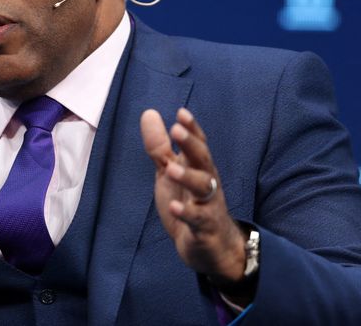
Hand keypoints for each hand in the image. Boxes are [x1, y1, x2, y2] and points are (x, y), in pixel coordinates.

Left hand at [140, 108, 246, 286]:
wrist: (211, 247)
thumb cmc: (190, 202)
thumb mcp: (170, 171)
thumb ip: (160, 145)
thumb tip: (149, 113)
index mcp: (198, 167)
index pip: (198, 144)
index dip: (192, 129)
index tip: (181, 112)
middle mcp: (207, 182)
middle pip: (202, 159)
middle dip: (191, 144)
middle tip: (177, 130)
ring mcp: (208, 205)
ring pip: (203, 188)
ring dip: (188, 177)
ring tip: (170, 169)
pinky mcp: (205, 228)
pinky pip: (197, 219)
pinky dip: (186, 213)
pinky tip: (175, 207)